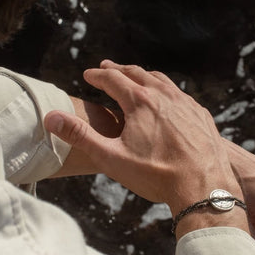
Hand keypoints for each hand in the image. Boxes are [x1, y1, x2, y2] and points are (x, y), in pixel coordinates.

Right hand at [44, 61, 244, 223]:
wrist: (203, 187)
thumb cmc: (156, 175)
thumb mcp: (111, 158)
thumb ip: (80, 136)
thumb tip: (51, 118)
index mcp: (139, 101)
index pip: (112, 79)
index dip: (97, 75)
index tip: (87, 74)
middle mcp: (164, 95)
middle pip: (137, 73)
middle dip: (119, 69)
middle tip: (107, 67)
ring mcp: (186, 103)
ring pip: (161, 80)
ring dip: (144, 75)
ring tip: (135, 76)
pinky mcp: (201, 115)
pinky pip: (180, 94)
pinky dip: (166, 90)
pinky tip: (167, 99)